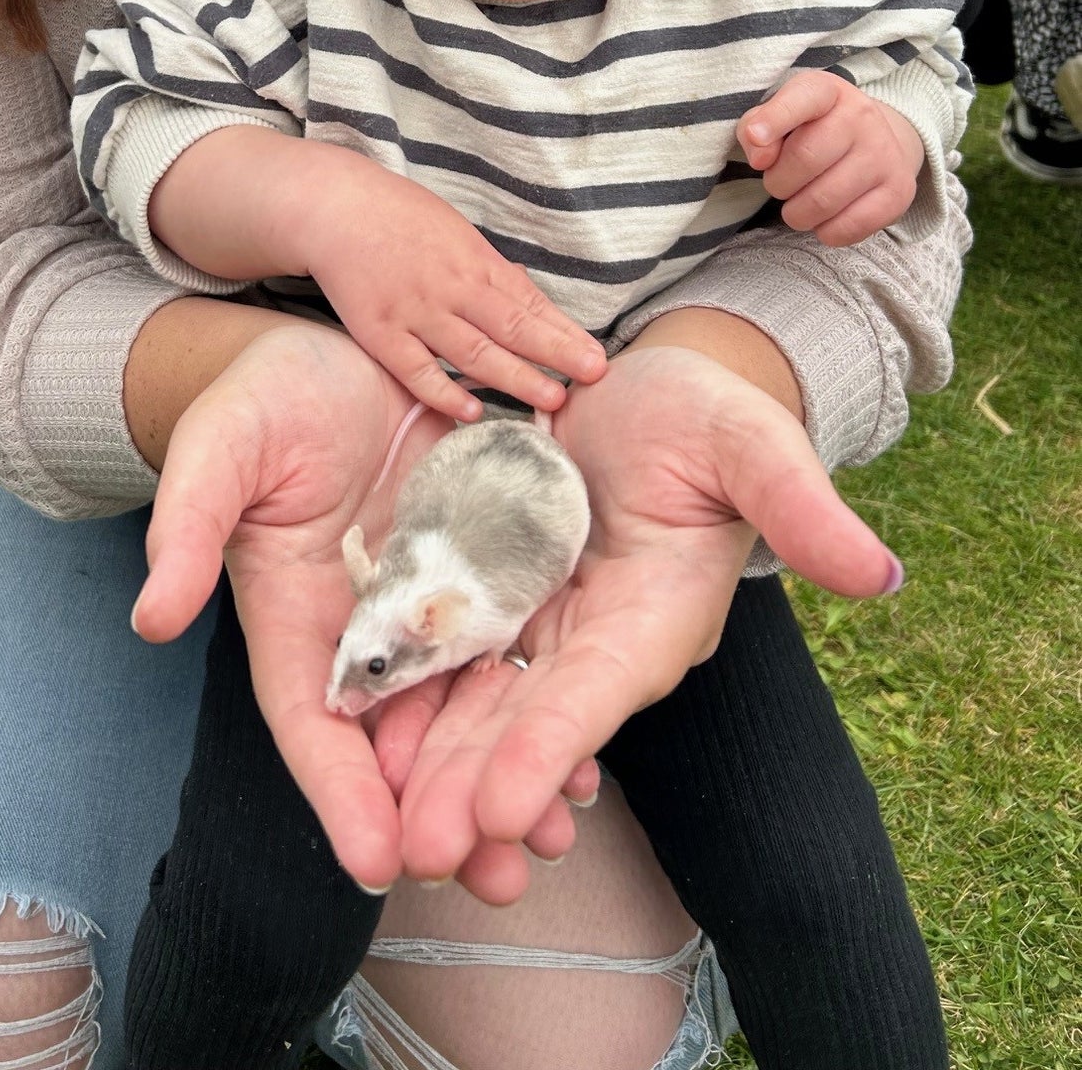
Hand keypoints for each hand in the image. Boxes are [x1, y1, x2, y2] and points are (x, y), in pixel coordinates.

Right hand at [131, 320, 574, 893]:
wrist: (338, 346)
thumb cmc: (264, 396)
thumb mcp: (222, 449)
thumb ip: (188, 526)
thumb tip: (150, 617)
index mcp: (294, 613)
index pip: (313, 718)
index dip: (339, 790)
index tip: (378, 861)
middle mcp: (366, 625)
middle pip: (400, 739)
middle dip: (439, 814)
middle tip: (488, 880)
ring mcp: (430, 598)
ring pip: (467, 706)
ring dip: (504, 775)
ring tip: (549, 838)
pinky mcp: (485, 563)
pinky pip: (517, 642)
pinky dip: (544, 699)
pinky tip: (585, 744)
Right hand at [305, 152, 604, 418]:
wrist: (336, 209)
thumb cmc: (399, 218)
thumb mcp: (456, 232)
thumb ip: (488, 269)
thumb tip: (527, 291)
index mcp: (474, 262)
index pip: (529, 303)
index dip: (564, 331)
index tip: (595, 356)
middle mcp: (451, 288)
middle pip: (512, 326)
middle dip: (555, 354)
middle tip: (591, 377)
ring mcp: (416, 312)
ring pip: (473, 352)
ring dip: (515, 377)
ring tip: (550, 399)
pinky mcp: (380, 333)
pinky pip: (417, 370)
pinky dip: (444, 391)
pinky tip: (472, 410)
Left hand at [379, 345, 900, 884]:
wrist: (637, 387)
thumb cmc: (705, 414)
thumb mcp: (749, 441)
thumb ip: (799, 502)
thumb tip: (882, 572)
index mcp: (656, 617)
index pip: (600, 692)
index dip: (555, 748)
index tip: (510, 808)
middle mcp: (592, 639)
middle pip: (526, 723)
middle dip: (476, 790)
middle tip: (425, 853)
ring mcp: (535, 622)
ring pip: (475, 706)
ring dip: (431, 767)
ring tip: (384, 827)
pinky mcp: (486, 594)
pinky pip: (439, 654)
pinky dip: (404, 699)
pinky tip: (358, 736)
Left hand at [738, 70, 924, 245]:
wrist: (875, 142)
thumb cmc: (812, 130)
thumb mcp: (779, 116)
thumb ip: (754, 128)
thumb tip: (760, 157)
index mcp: (828, 91)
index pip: (803, 98)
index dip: (774, 119)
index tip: (755, 137)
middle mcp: (862, 116)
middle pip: (805, 159)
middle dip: (778, 182)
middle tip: (780, 184)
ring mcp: (884, 154)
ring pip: (822, 201)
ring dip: (796, 213)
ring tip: (799, 203)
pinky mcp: (898, 192)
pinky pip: (847, 228)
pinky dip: (825, 232)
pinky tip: (825, 218)